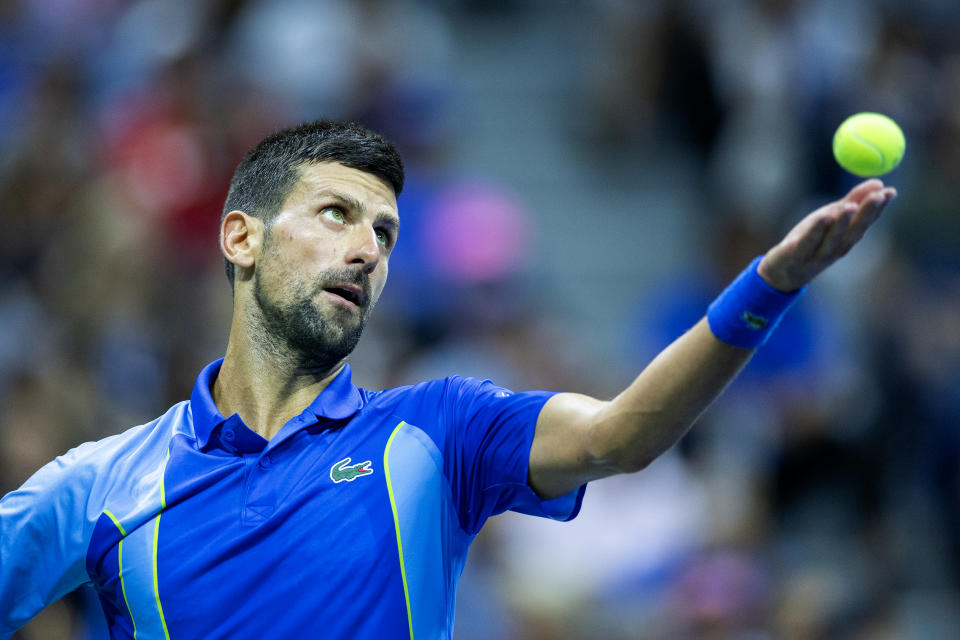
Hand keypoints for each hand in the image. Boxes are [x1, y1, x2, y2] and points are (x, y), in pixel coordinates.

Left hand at [758, 179, 895, 291]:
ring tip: (850, 206)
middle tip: (878, 195)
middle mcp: (838, 248)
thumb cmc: (811, 240)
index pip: (867, 222)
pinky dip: (817, 230)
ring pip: (834, 238)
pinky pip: (809, 242)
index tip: (891, 191)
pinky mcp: (798, 254)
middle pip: (854, 230)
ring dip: (843, 222)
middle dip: (868, 213)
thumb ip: (852, 200)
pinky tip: (823, 218)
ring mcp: (819, 254)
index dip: (879, 208)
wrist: (783, 270)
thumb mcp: (831, 217)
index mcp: (847, 239)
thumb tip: (879, 182)